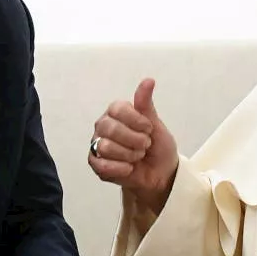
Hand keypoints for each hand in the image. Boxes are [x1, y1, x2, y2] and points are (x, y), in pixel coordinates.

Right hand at [89, 78, 178, 214]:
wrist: (161, 174)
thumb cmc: (158, 148)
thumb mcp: (156, 125)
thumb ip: (146, 105)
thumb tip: (148, 80)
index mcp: (116, 113)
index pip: (117, 109)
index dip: (136, 120)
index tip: (149, 128)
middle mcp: (103, 126)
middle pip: (110, 128)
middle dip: (134, 140)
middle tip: (145, 145)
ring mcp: (97, 145)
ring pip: (105, 147)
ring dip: (129, 155)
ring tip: (137, 157)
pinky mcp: (96, 164)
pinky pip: (102, 165)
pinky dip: (121, 168)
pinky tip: (130, 168)